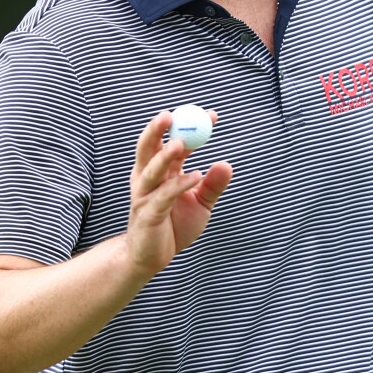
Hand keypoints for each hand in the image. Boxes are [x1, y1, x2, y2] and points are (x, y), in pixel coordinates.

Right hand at [124, 109, 232, 275]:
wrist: (151, 258)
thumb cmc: (173, 226)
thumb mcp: (200, 204)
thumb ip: (212, 185)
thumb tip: (227, 164)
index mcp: (161, 172)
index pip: (174, 142)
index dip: (190, 127)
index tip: (212, 115)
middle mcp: (149, 179)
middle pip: (149, 148)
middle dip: (157, 130)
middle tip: (172, 114)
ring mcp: (145, 195)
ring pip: (152, 170)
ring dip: (165, 156)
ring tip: (180, 143)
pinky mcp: (148, 214)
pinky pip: (164, 195)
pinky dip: (180, 184)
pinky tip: (196, 177)